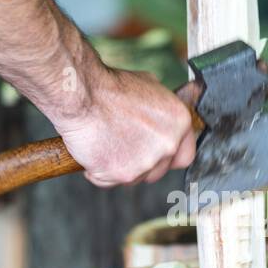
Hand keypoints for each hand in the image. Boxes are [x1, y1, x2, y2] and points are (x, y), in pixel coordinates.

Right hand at [58, 67, 196, 186]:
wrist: (82, 95)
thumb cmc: (110, 88)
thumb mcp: (148, 86)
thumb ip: (161, 111)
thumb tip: (163, 118)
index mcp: (179, 123)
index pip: (184, 156)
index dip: (168, 157)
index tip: (155, 155)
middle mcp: (167, 145)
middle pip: (158, 171)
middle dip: (142, 164)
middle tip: (123, 146)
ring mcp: (145, 162)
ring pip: (135, 179)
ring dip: (120, 168)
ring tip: (105, 142)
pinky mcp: (121, 174)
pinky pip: (109, 181)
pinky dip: (98, 171)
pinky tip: (93, 149)